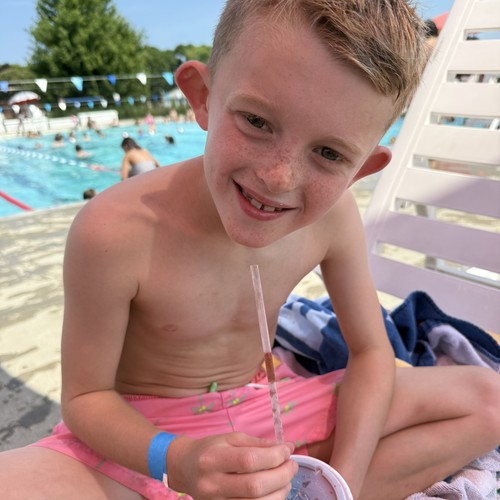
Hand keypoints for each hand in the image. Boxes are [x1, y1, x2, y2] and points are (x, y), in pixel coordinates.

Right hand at [167, 432, 297, 498]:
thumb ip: (259, 443)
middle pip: (254, 486)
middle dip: (281, 476)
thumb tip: (288, 447)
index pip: (249, 460)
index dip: (274, 457)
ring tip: (286, 480)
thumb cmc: (210, 449)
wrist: (185, 467)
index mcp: (213, 458)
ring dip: (279, 493)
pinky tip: (274, 493)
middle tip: (292, 466)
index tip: (287, 450)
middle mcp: (212, 484)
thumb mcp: (231, 438)